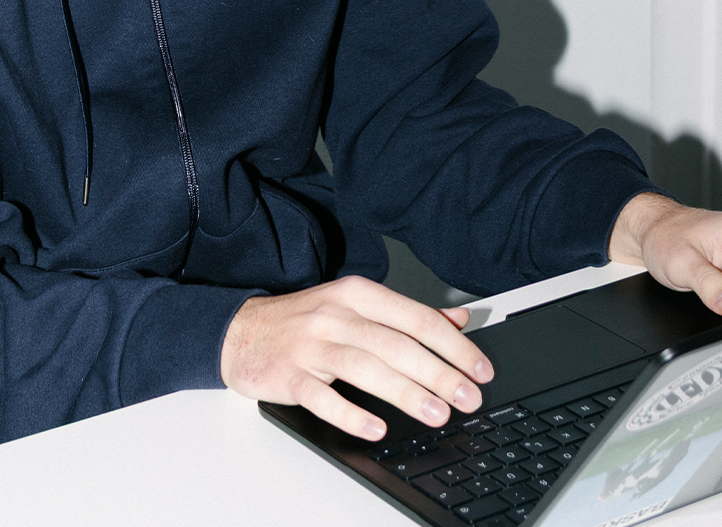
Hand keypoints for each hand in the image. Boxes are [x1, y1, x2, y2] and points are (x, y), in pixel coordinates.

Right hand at [219, 275, 494, 440]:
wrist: (240, 331)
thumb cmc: (303, 321)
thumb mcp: (354, 305)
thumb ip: (405, 313)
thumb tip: (457, 317)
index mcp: (356, 294)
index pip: (414, 317)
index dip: (453, 344)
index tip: (480, 368)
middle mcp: (335, 315)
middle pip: (396, 344)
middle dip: (439, 372)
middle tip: (470, 397)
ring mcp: (311, 345)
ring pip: (366, 367)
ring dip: (406, 392)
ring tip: (439, 414)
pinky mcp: (290, 375)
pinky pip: (323, 397)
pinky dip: (351, 413)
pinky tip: (375, 427)